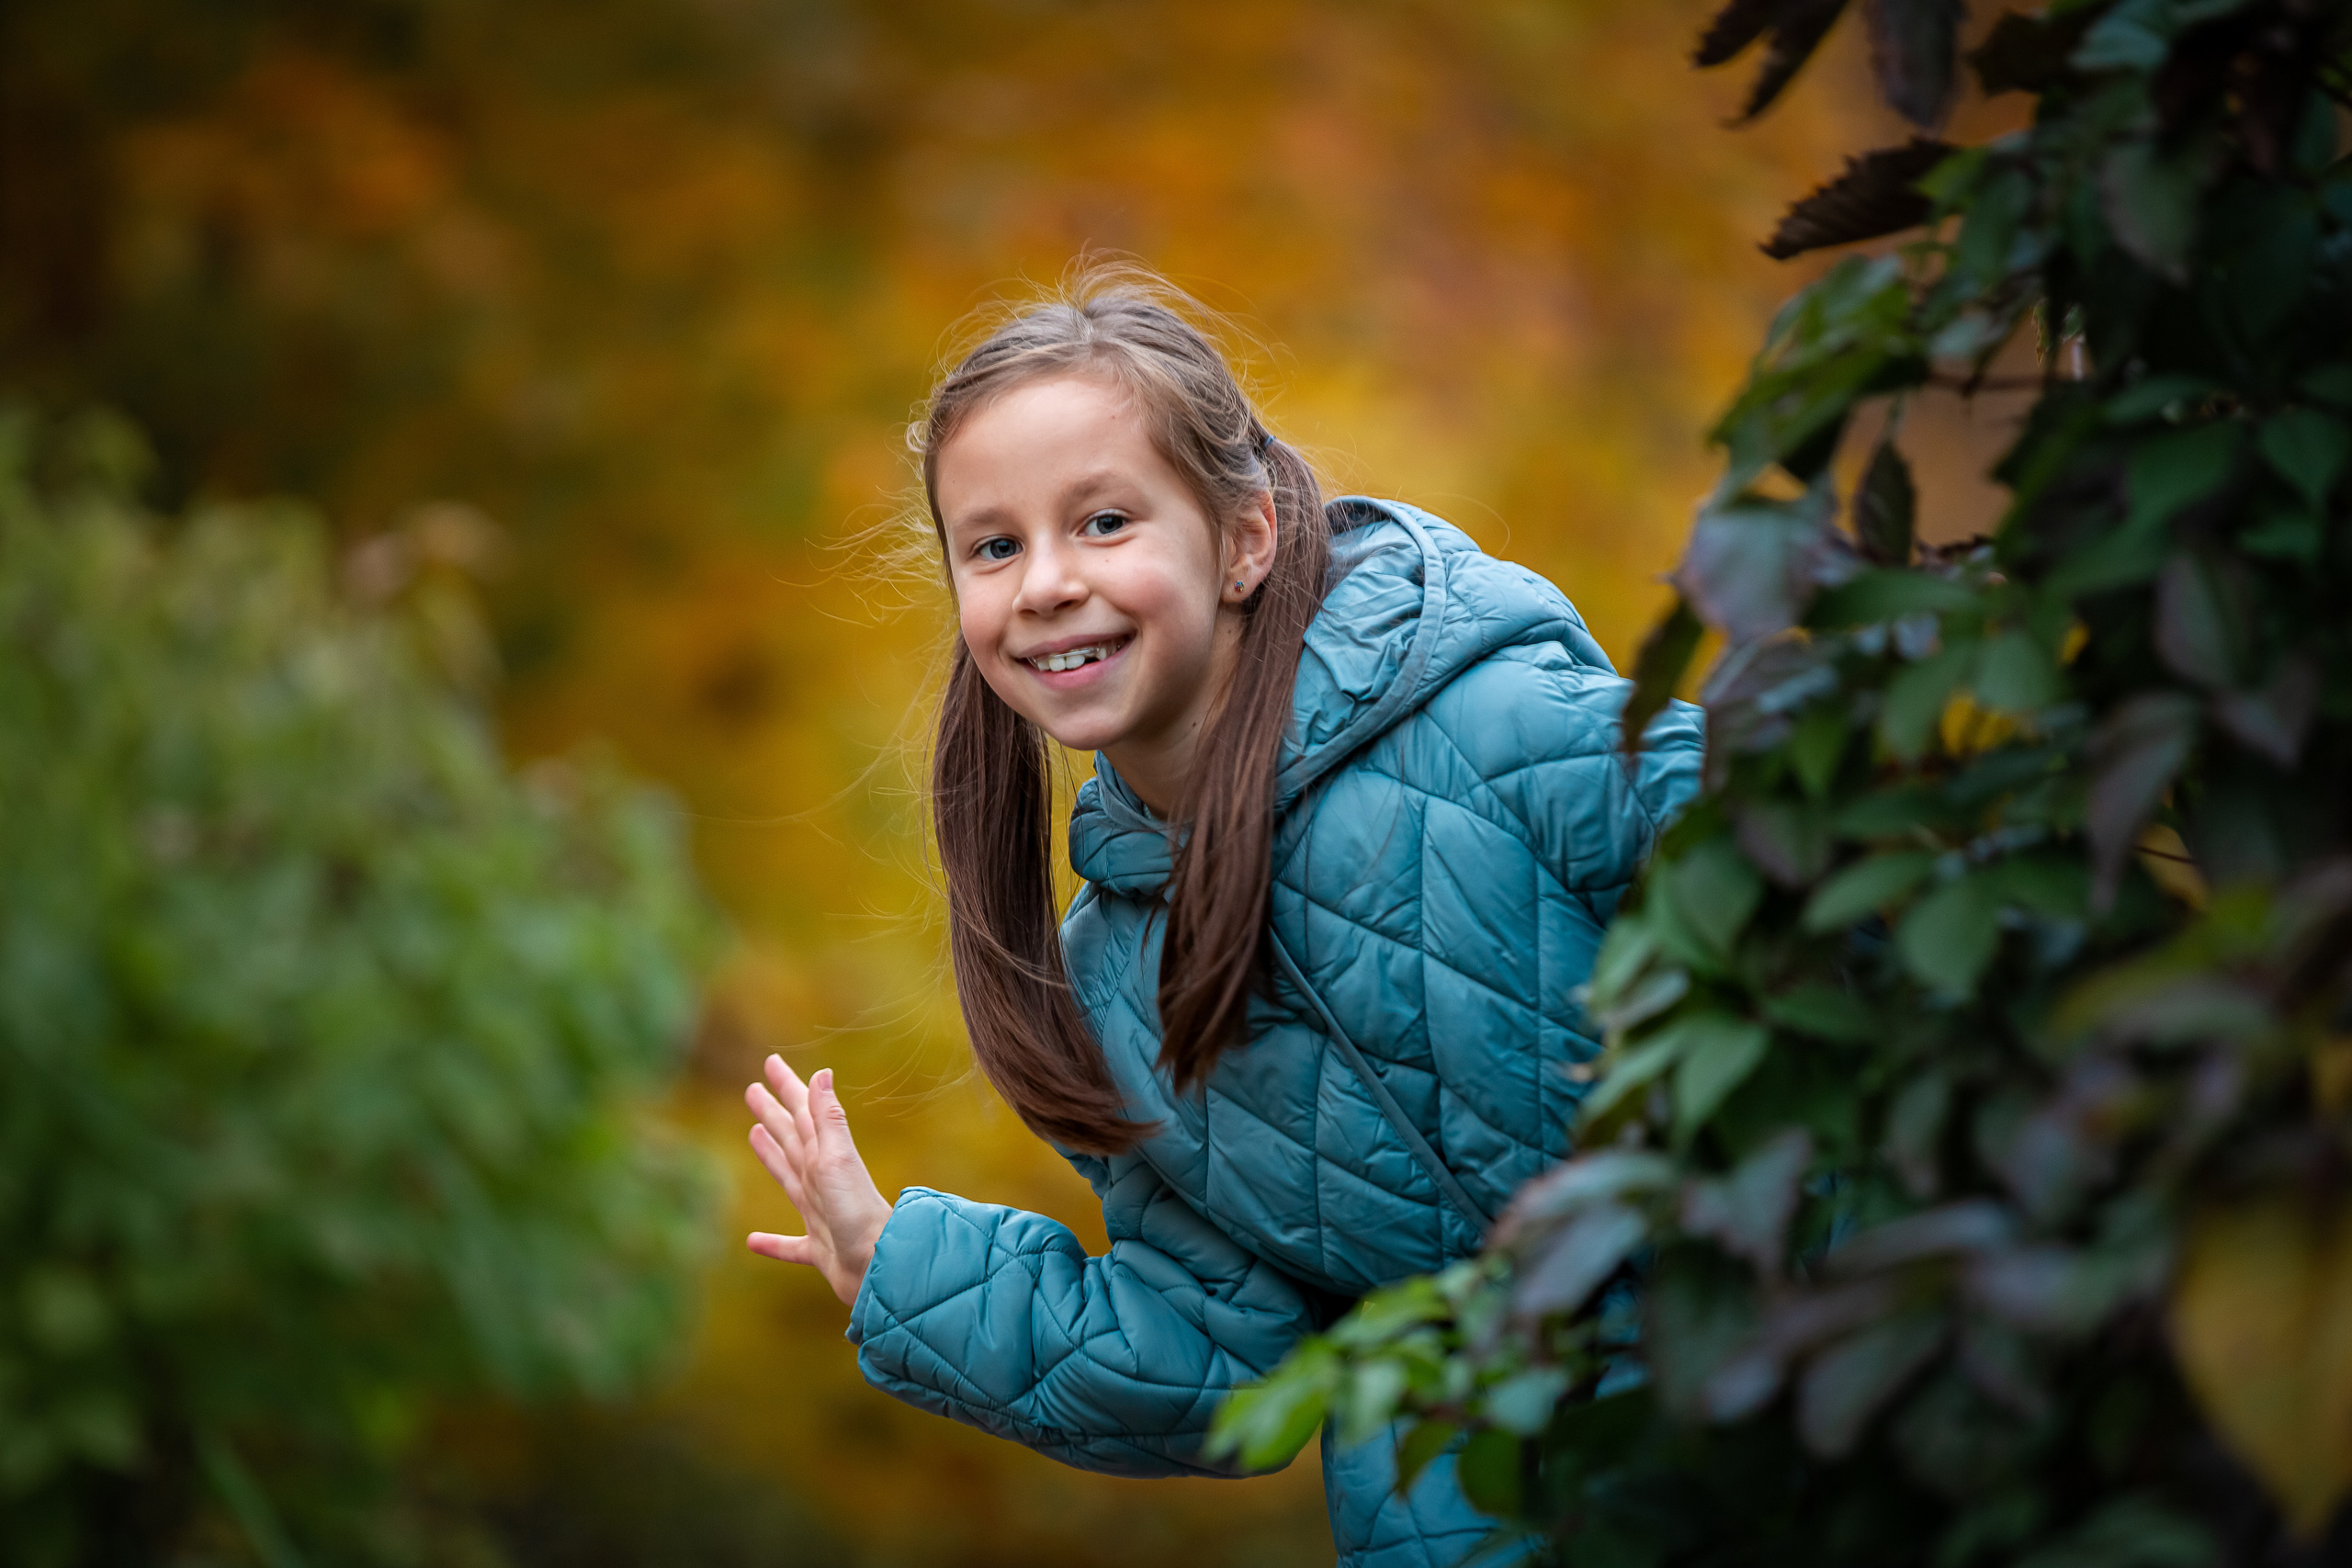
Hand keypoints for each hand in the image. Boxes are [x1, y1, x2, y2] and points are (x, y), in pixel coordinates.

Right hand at [743, 1055, 892, 1306]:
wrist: (878, 1265)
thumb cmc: (857, 1212)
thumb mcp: (837, 1160)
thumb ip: (828, 1120)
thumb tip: (822, 1073)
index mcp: (824, 1156)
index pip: (802, 1113)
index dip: (787, 1087)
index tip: (771, 1062)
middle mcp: (821, 1180)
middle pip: (792, 1138)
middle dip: (774, 1112)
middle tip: (754, 1090)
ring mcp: (821, 1214)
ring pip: (789, 1178)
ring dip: (772, 1156)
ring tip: (756, 1135)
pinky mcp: (819, 1250)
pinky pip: (790, 1245)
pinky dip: (773, 1243)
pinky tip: (753, 1242)